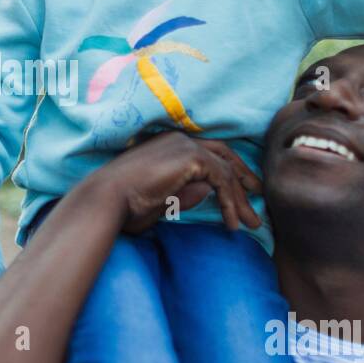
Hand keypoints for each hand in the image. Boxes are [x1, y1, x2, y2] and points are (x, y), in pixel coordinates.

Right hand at [86, 131, 262, 235]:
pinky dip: (230, 202)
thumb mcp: (161, 199)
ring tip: (250, 222)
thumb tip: (208, 192)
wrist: (106, 199)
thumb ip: (186, 193)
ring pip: (227, 169)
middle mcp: (179, 139)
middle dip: (243, 177)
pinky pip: (223, 179)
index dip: (228, 169)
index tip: (242, 189)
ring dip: (240, 197)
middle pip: (224, 154)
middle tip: (257, 196)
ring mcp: (186, 145)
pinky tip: (230, 223)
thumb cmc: (123, 205)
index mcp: (169, 145)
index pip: (208, 152)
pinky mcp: (191, 157)